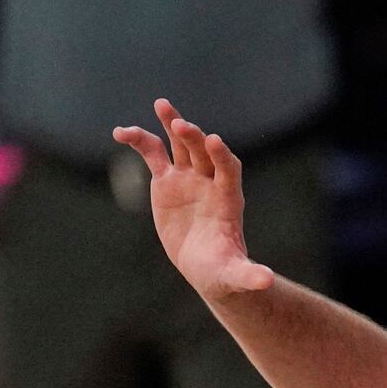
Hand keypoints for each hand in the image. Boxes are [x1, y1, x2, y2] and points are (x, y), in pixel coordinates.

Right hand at [113, 99, 274, 300]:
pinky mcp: (166, 179)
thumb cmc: (223, 270)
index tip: (214, 141)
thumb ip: (249, 275)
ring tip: (162, 104)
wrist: (205, 265)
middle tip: (182, 126)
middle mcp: (209, 181)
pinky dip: (138, 140)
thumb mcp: (235, 275)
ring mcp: (187, 177)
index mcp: (229, 199)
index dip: (222, 155)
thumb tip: (266, 282)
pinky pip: (152, 153)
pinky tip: (120, 132)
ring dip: (171, 123)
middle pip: (204, 151)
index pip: (229, 169)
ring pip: (180, 143)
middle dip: (195, 138)